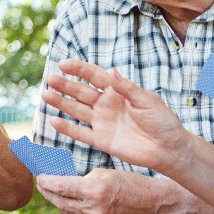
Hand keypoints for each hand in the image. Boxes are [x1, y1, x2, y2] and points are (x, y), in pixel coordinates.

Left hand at [36, 167, 171, 213]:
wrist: (155, 205)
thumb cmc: (131, 183)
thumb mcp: (104, 173)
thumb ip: (81, 178)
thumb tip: (59, 180)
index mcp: (95, 191)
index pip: (60, 186)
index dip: (45, 180)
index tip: (38, 175)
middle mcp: (94, 210)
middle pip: (59, 201)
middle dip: (47, 191)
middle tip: (40, 182)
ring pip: (66, 212)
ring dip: (56, 201)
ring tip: (49, 191)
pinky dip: (69, 211)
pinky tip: (65, 203)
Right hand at [42, 59, 191, 175]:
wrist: (168, 149)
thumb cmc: (162, 122)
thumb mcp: (148, 101)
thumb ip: (128, 89)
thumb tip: (112, 71)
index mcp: (117, 90)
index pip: (94, 76)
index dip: (78, 69)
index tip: (63, 64)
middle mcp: (106, 104)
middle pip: (80, 91)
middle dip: (64, 84)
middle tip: (49, 78)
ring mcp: (102, 122)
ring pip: (76, 110)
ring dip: (61, 102)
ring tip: (45, 95)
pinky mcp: (101, 140)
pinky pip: (81, 133)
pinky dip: (67, 128)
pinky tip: (53, 120)